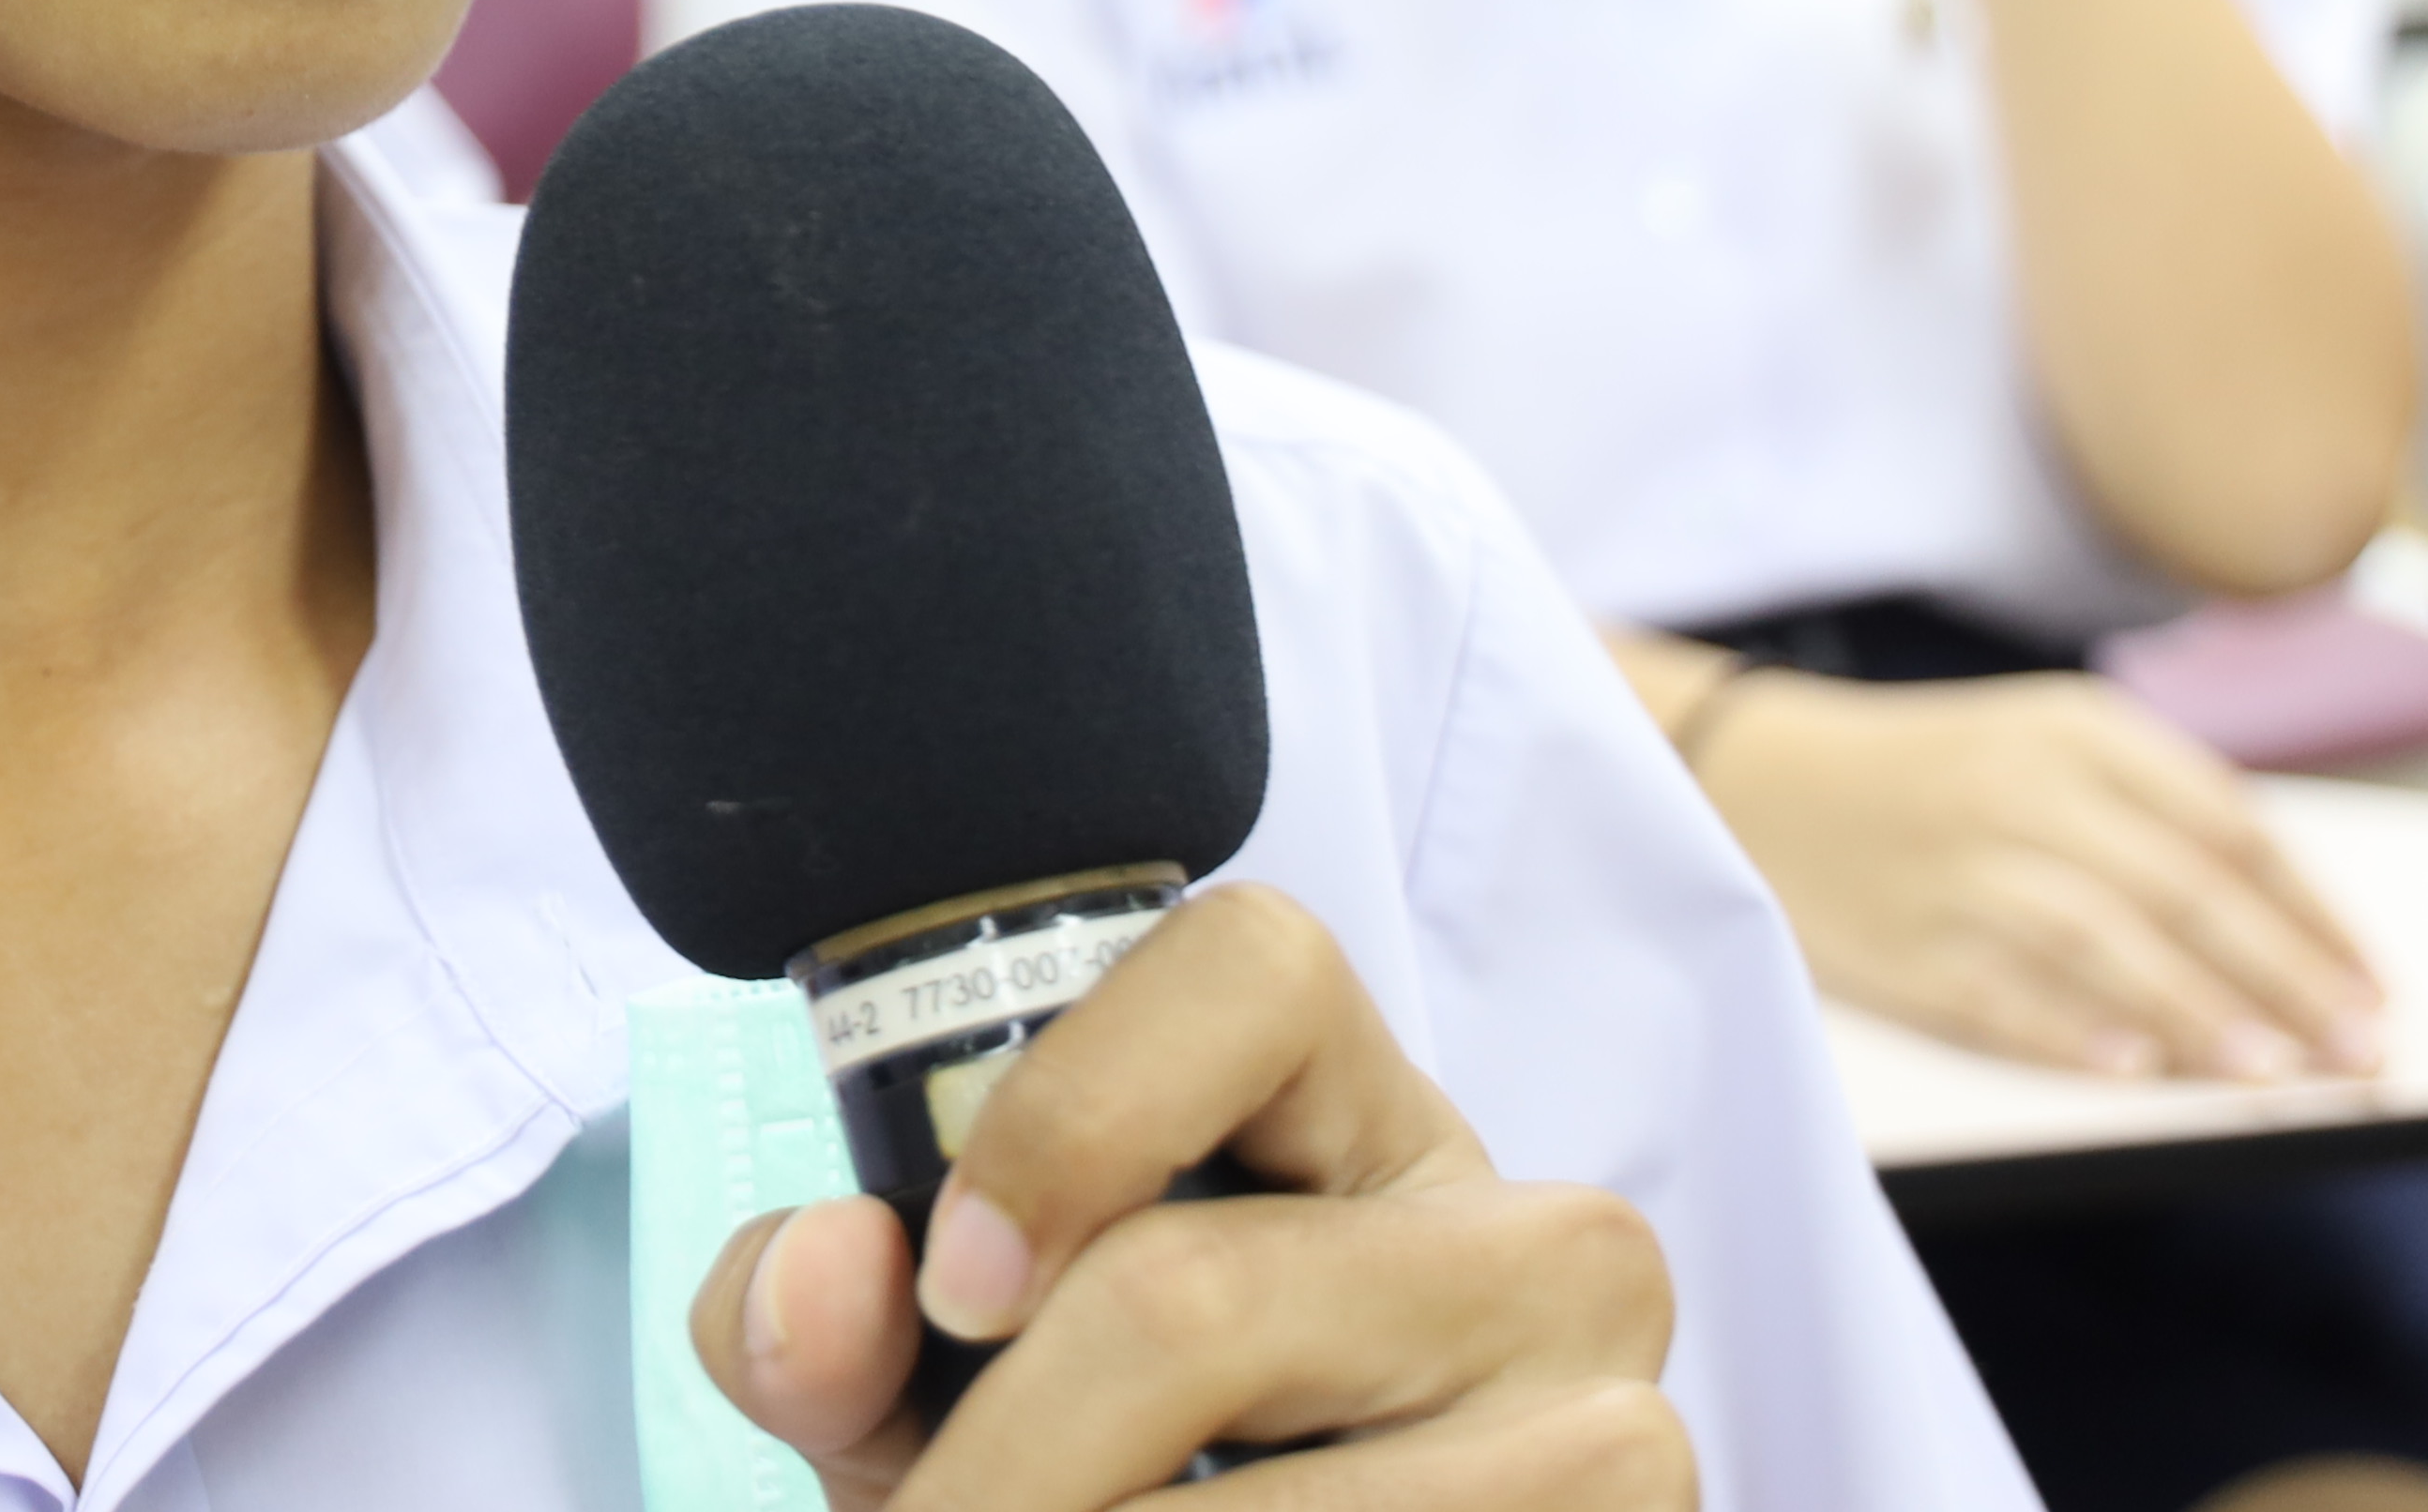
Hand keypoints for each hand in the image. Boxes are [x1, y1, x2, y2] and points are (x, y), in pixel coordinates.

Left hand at [685, 887, 1688, 1506]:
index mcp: (1358, 1115)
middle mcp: (1532, 1237)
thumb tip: (818, 1277)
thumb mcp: (940, 1402)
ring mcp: (1608, 1416)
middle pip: (1197, 1294)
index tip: (957, 1284)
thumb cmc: (1098, 1488)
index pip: (1251, 968)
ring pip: (1279, 1504)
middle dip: (996, 1469)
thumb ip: (825, 1328)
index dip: (1075, 1112)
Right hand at [1692, 669, 2381, 1079]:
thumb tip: (2299, 939)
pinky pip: (1994, 992)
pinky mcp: (1897, 940)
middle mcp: (2017, 788)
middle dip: (2282, 976)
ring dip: (2193, 1010)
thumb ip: (2161, 817)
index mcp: (2073, 730)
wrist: (1753, 775)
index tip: (2375, 989)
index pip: (2226, 824)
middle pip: (2177, 886)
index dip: (2311, 915)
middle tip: (2358, 1052)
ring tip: (2271, 1072)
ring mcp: (1952, 865)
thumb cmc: (1937, 775)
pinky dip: (2066, 1032)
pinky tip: (2130, 1069)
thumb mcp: (2047, 746)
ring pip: (2095, 939)